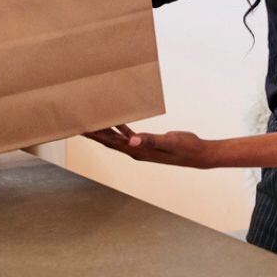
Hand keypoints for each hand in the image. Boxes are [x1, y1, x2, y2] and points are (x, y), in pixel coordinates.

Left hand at [81, 125, 209, 167]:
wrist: (198, 154)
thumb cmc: (185, 148)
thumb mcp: (168, 142)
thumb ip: (151, 141)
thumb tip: (132, 141)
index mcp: (138, 151)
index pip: (111, 142)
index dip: (95, 136)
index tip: (81, 129)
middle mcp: (136, 151)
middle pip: (108, 141)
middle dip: (93, 133)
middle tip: (77, 123)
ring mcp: (141, 148)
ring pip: (117, 138)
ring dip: (104, 131)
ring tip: (91, 122)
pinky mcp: (147, 144)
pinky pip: (129, 136)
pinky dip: (121, 128)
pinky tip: (118, 122)